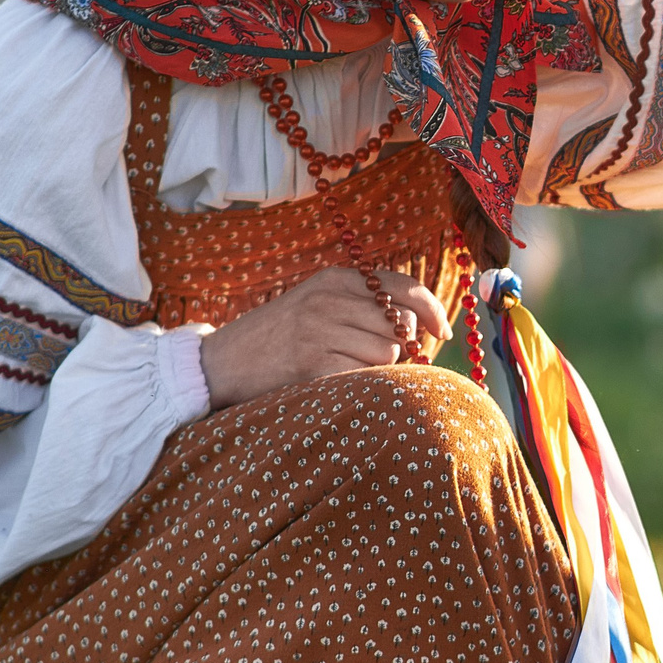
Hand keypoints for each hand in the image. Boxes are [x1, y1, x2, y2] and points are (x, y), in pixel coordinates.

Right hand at [198, 265, 449, 410]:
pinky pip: (365, 376)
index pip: (404, 287)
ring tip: (344, 365)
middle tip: (372, 355)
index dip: (431, 310)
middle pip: (400, 326)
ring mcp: (319, 332)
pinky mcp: (312, 366)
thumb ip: (363, 302)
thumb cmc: (279, 336)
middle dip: (399, 346)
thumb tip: (420, 323)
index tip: (441, 332)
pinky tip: (333, 379)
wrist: (221, 362)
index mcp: (334, 278)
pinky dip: (360, 383)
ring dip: (378, 367)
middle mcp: (328, 300)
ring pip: (387, 353)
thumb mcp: (316, 302)